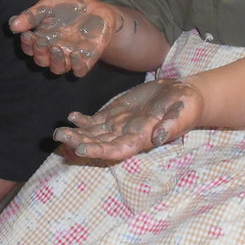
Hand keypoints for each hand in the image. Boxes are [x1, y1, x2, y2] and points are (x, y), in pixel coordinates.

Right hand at [8, 0, 121, 76]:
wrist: (96, 8)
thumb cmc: (68, 8)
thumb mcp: (48, 6)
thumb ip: (32, 15)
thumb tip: (12, 24)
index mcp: (41, 39)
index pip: (29, 48)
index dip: (27, 44)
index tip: (28, 34)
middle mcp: (53, 51)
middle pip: (42, 61)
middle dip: (39, 52)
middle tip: (42, 41)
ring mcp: (70, 56)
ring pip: (58, 69)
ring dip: (55, 61)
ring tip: (56, 49)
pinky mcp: (87, 59)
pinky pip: (80, 70)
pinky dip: (77, 66)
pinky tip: (75, 54)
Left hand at [53, 78, 203, 159]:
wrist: (183, 94)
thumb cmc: (185, 107)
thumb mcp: (181, 113)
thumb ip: (170, 126)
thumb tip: (159, 138)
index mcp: (140, 139)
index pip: (115, 150)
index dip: (97, 150)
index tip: (80, 148)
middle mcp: (125, 136)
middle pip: (98, 142)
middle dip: (79, 140)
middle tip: (60, 136)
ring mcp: (119, 125)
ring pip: (94, 133)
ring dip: (76, 132)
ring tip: (59, 130)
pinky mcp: (116, 113)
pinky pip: (96, 120)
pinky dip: (83, 120)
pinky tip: (72, 117)